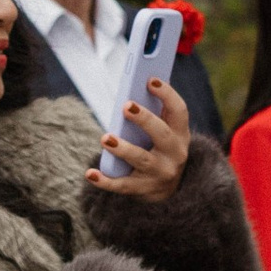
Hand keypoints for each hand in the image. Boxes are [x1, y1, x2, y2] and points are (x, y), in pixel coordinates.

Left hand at [89, 74, 191, 201]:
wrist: (168, 190)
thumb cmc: (159, 151)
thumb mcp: (164, 134)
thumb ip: (152, 116)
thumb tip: (129, 96)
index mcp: (180, 134)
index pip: (179, 111)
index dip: (167, 95)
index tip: (151, 80)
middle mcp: (175, 154)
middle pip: (161, 134)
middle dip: (144, 119)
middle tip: (126, 106)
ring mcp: (160, 173)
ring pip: (141, 159)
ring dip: (123, 148)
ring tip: (105, 138)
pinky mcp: (143, 189)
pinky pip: (122, 185)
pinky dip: (105, 181)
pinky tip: (90, 174)